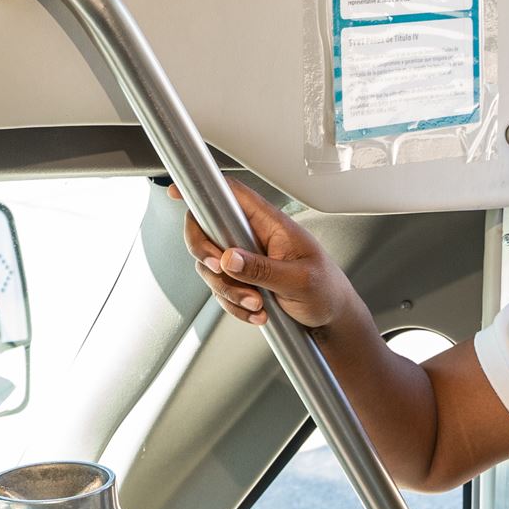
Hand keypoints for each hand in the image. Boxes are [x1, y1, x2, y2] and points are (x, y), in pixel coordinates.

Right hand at [171, 179, 359, 330]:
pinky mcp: (242, 279)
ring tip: (258, 303)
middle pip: (207, 231)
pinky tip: (257, 311)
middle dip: (207, 257)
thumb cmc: (326, 290)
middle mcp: (254, 236)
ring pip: (211, 266)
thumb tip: (229, 258)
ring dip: (228, 290)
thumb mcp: (300, 281)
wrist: (331, 317)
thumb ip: (263, 269)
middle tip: (223, 272)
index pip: (231, 196)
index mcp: (271, 224)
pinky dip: (233, 305)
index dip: (202, 190)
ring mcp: (245, 258)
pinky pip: (221, 288)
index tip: (176, 192)